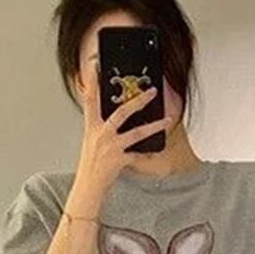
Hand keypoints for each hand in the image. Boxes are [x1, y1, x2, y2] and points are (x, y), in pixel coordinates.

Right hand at [73, 67, 172, 195]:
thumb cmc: (90, 165)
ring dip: (154, 126)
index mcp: (91, 127)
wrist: (88, 187)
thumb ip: (101, 126)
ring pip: (136, 133)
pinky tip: (157, 150)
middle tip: (152, 92)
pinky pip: (139, 155)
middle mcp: (101, 134)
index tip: (95, 66)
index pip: (89, 99)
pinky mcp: (119, 160)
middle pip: (121, 112)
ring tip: (166, 120)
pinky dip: (148, 154)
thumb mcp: (91, 141)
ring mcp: (111, 147)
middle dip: (138, 101)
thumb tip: (114, 116)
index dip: (91, 81)